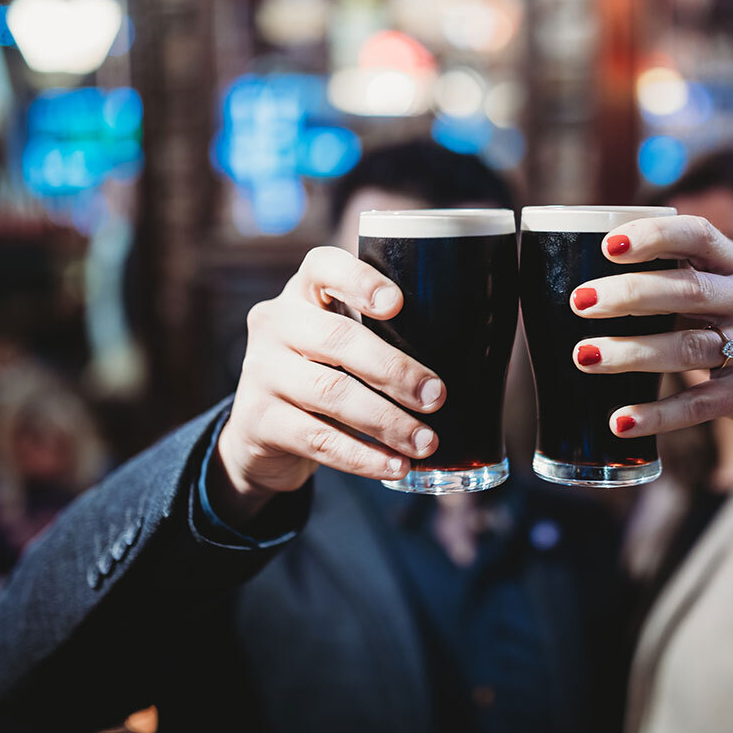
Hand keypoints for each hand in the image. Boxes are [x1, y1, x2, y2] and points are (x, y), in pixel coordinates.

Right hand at [211, 247, 444, 521]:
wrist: (261, 431)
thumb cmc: (325, 372)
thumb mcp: (341, 340)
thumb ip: (384, 333)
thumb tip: (473, 352)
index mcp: (302, 292)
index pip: (322, 266)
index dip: (360, 281)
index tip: (398, 303)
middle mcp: (275, 323)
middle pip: (336, 339)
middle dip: (394, 370)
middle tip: (437, 396)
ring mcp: (260, 371)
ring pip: (330, 392)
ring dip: (386, 421)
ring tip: (426, 442)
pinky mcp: (258, 421)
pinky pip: (317, 440)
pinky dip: (363, 457)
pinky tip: (395, 466)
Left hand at [569, 216, 732, 436]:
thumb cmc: (722, 321)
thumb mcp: (711, 287)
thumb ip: (666, 275)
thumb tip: (577, 268)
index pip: (699, 236)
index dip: (654, 237)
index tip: (607, 246)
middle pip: (689, 292)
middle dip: (630, 295)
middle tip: (580, 302)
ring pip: (688, 348)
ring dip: (632, 353)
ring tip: (585, 356)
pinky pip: (697, 405)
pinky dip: (657, 415)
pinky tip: (620, 422)